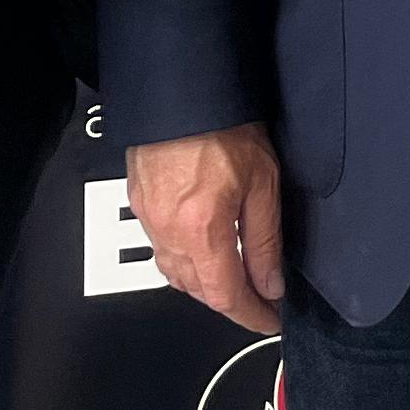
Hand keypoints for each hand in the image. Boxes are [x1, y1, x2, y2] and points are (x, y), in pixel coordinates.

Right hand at [130, 123, 288, 332]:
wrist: (182, 88)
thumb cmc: (222, 124)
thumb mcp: (262, 182)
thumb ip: (264, 240)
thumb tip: (270, 283)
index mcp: (201, 231)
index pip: (226, 296)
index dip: (251, 315)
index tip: (269, 321)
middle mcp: (168, 231)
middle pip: (197, 290)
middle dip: (229, 301)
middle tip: (259, 300)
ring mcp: (149, 218)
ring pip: (175, 273)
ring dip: (204, 284)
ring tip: (233, 278)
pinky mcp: (140, 202)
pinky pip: (161, 248)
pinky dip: (183, 260)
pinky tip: (200, 249)